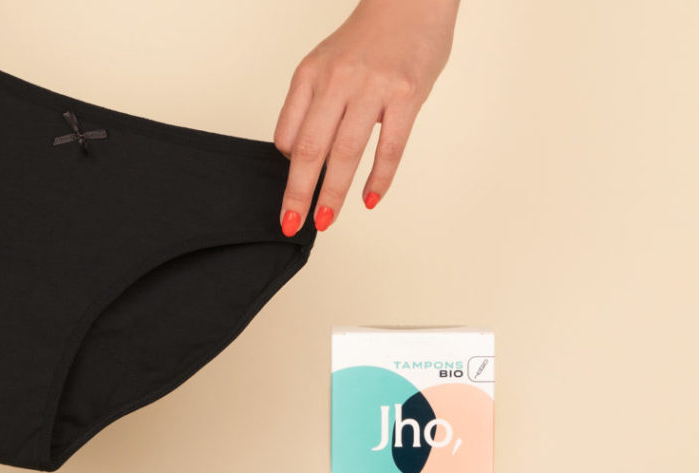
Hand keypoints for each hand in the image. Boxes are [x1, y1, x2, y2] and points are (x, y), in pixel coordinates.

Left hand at [273, 0, 459, 235]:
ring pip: (345, 152)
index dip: (287, 170)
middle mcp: (336, 81)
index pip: (287, 133)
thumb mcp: (326, 61)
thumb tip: (298, 150)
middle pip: (309, 148)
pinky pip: (390, 147)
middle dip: (297, 193)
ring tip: (325, 220)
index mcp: (310, 74)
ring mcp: (372, 88)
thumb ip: (314, 102)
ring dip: (333, 192)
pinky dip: (379, 178)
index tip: (289, 196)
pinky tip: (370, 199)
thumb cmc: (371, 36)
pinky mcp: (406, 96)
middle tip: (291, 224)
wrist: (412, 0)